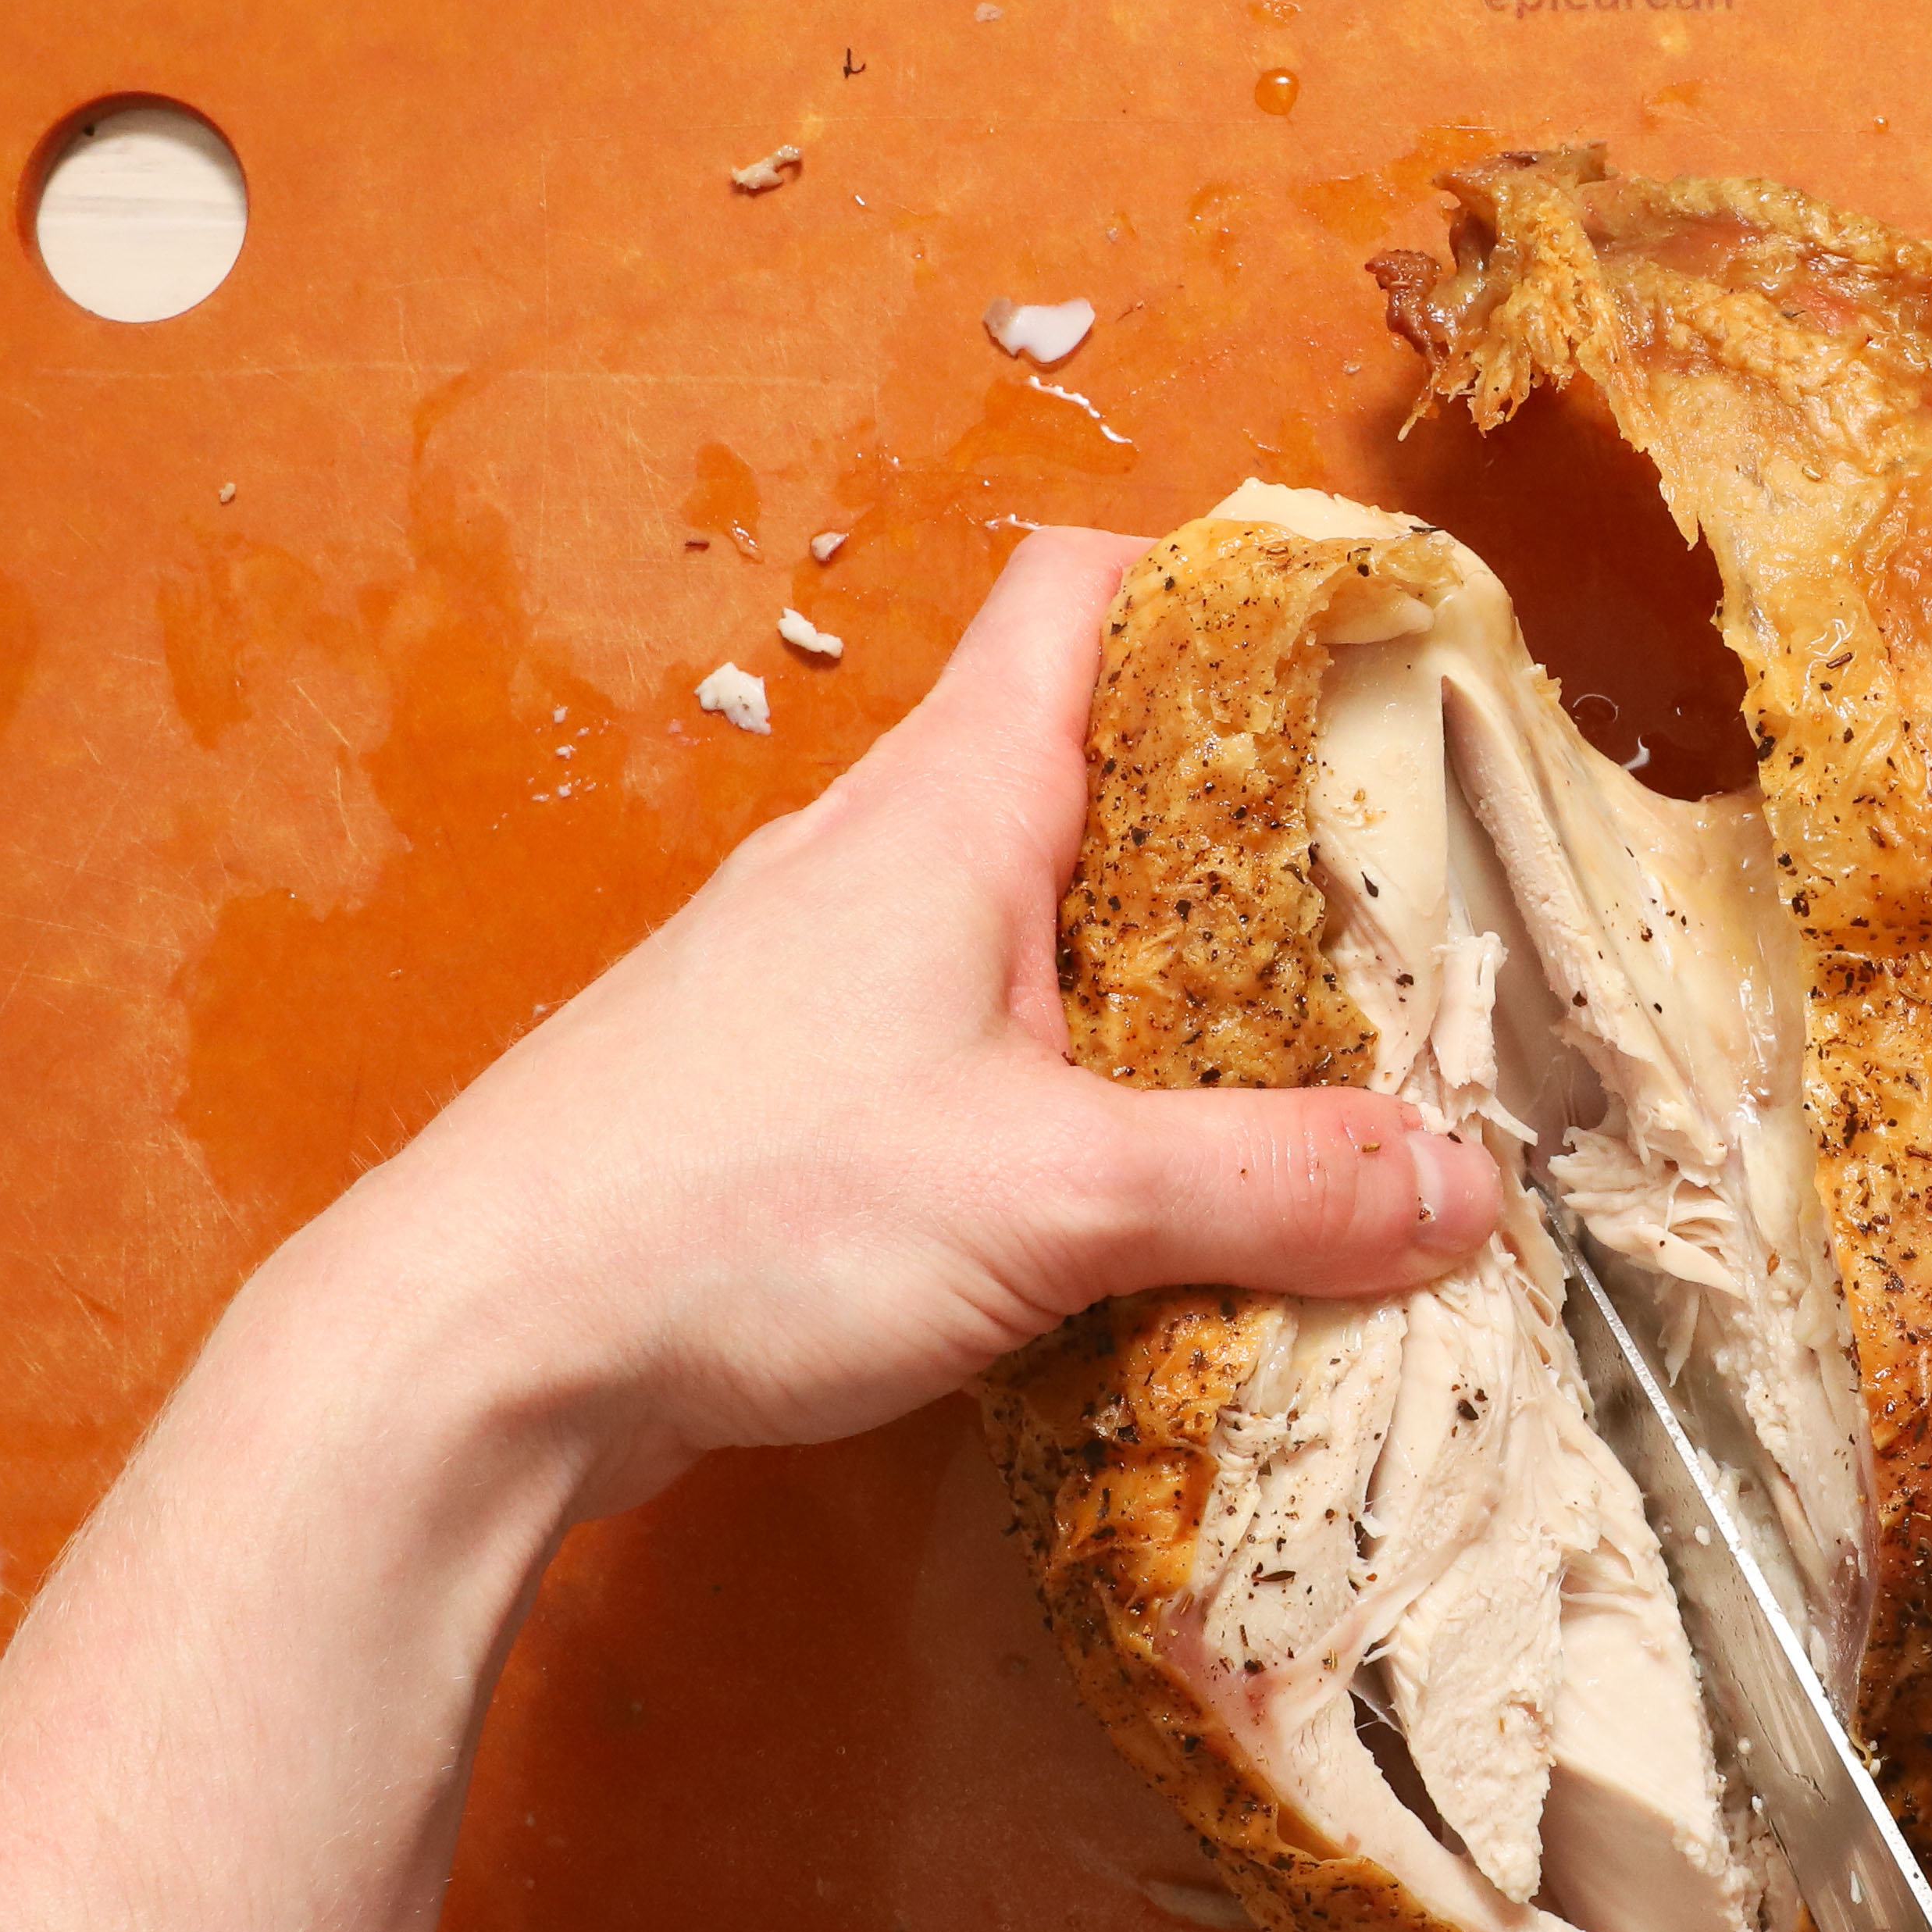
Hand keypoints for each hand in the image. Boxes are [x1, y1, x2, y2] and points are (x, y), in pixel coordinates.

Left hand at [0, 524, 1495, 1931]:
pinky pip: (961, 1040)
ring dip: (1154, 967)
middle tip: (1390, 902)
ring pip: (1023, 916)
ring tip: (1291, 1061)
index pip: (1086, 593)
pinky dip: (1064, 1081)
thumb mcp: (1054, 1198)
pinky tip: (1122, 1192)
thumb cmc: (735, 1211)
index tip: (1358, 641)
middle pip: (1085, 763)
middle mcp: (873, 858)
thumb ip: (1273, 1188)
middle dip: (1242, 817)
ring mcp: (811, 976)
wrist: (470, 1349)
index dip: (1225, 582)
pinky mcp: (773, 1095)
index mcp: (946, 807)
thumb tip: (1461, 1187)